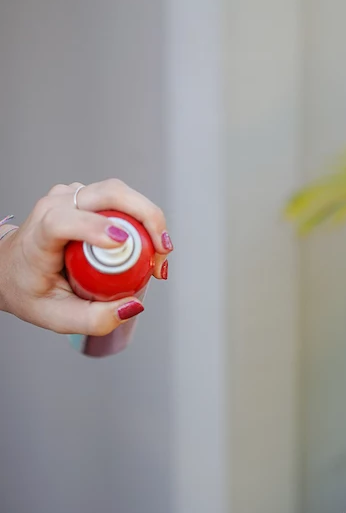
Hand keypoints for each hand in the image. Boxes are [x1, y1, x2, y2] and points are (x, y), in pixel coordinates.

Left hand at [0, 179, 171, 333]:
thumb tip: (134, 305)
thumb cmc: (31, 291)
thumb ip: (94, 320)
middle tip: (163, 252)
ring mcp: (72, 196)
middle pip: (107, 193)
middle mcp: (55, 206)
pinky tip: (149, 246)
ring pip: (119, 193)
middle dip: (146, 216)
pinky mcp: (87, 196)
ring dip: (149, 218)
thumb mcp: (57, 318)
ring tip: (159, 256)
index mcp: (39, 236)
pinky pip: (122, 200)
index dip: (93, 226)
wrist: (13, 267)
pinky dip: (142, 219)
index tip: (121, 243)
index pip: (61, 220)